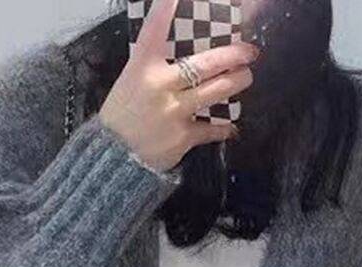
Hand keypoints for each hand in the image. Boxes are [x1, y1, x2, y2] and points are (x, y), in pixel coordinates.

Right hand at [99, 0, 258, 171]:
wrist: (113, 157)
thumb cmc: (122, 116)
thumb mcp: (130, 82)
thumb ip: (153, 67)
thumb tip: (183, 59)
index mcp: (142, 67)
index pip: (154, 28)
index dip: (166, 6)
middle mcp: (160, 85)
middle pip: (205, 63)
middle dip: (233, 55)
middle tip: (248, 52)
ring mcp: (174, 111)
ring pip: (215, 92)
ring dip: (236, 83)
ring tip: (246, 78)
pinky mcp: (183, 137)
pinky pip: (211, 130)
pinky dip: (224, 128)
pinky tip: (232, 127)